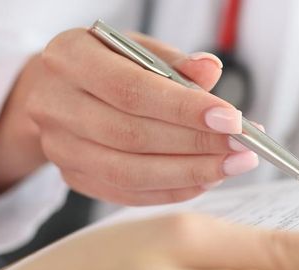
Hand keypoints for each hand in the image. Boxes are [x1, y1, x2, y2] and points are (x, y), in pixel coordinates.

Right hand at [0, 29, 258, 204]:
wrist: (58, 88)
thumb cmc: (107, 64)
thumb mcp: (136, 47)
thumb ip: (174, 61)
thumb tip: (210, 71)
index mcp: (69, 57)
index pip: (131, 89)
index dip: (184, 109)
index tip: (231, 120)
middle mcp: (54, 104)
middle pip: (132, 135)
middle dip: (196, 145)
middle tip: (243, 148)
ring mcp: (59, 147)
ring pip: (129, 171)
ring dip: (189, 172)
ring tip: (231, 165)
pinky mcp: (72, 176)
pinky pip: (127, 193)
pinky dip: (171, 190)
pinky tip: (205, 179)